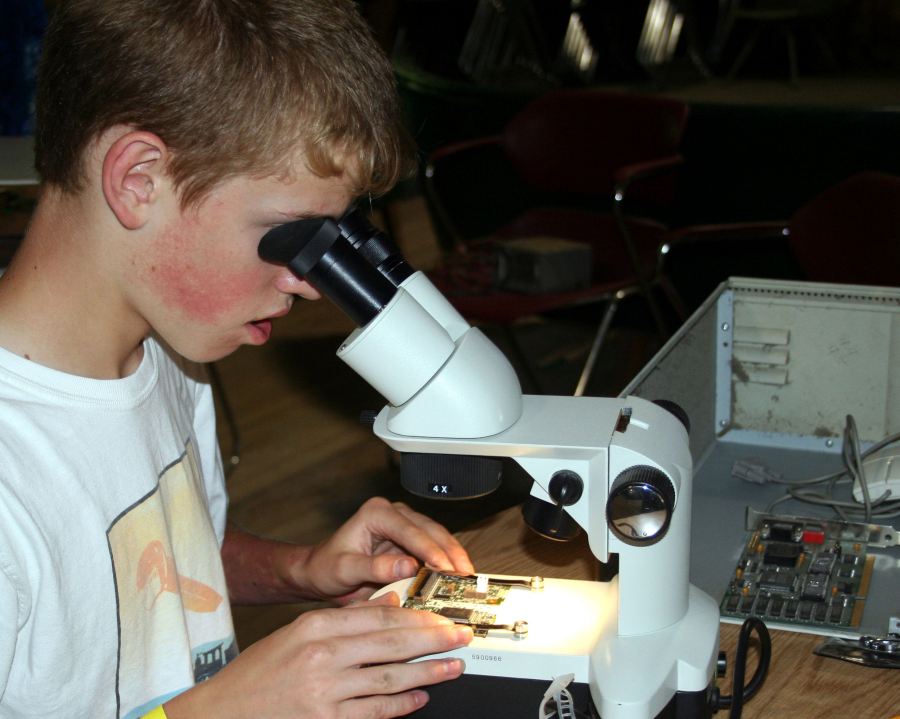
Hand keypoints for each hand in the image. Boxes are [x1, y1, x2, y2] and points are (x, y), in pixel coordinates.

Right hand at [167, 593, 473, 718]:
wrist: (223, 713)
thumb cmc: (261, 671)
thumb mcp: (297, 633)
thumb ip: (345, 619)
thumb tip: (391, 603)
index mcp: (315, 627)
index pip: (378, 617)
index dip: (416, 617)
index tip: (442, 616)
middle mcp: (322, 658)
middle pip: (390, 645)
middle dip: (433, 640)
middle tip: (461, 636)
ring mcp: (326, 694)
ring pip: (390, 679)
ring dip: (428, 673)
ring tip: (453, 667)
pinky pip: (374, 712)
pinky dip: (401, 704)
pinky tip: (420, 698)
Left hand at [292, 497, 474, 602]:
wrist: (320, 573)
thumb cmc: (327, 568)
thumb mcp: (345, 569)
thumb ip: (374, 567)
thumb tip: (408, 566)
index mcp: (376, 513)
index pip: (409, 530)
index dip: (429, 549)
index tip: (445, 567)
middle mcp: (394, 513)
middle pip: (430, 530)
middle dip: (450, 552)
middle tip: (465, 575)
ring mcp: (405, 525)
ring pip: (438, 537)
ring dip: (454, 556)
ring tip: (468, 577)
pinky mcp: (412, 540)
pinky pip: (435, 548)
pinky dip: (448, 562)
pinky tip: (459, 576)